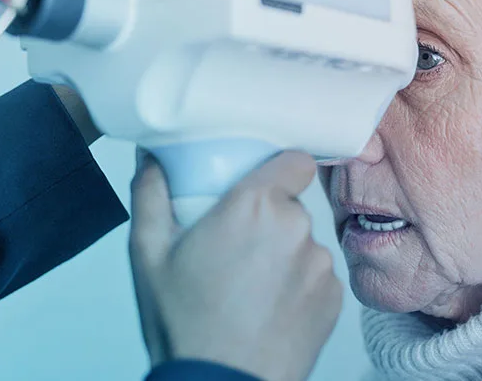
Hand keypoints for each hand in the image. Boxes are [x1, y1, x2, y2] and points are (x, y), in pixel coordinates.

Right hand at [129, 150, 342, 380]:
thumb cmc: (184, 323)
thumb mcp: (148, 253)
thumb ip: (150, 193)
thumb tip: (151, 158)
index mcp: (254, 205)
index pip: (295, 160)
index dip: (280, 168)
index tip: (260, 183)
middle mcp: (296, 228)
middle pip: (290, 204)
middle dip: (266, 217)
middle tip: (234, 245)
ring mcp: (319, 265)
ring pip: (302, 241)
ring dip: (281, 252)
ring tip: (248, 284)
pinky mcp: (333, 298)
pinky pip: (315, 275)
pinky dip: (296, 284)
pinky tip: (267, 306)